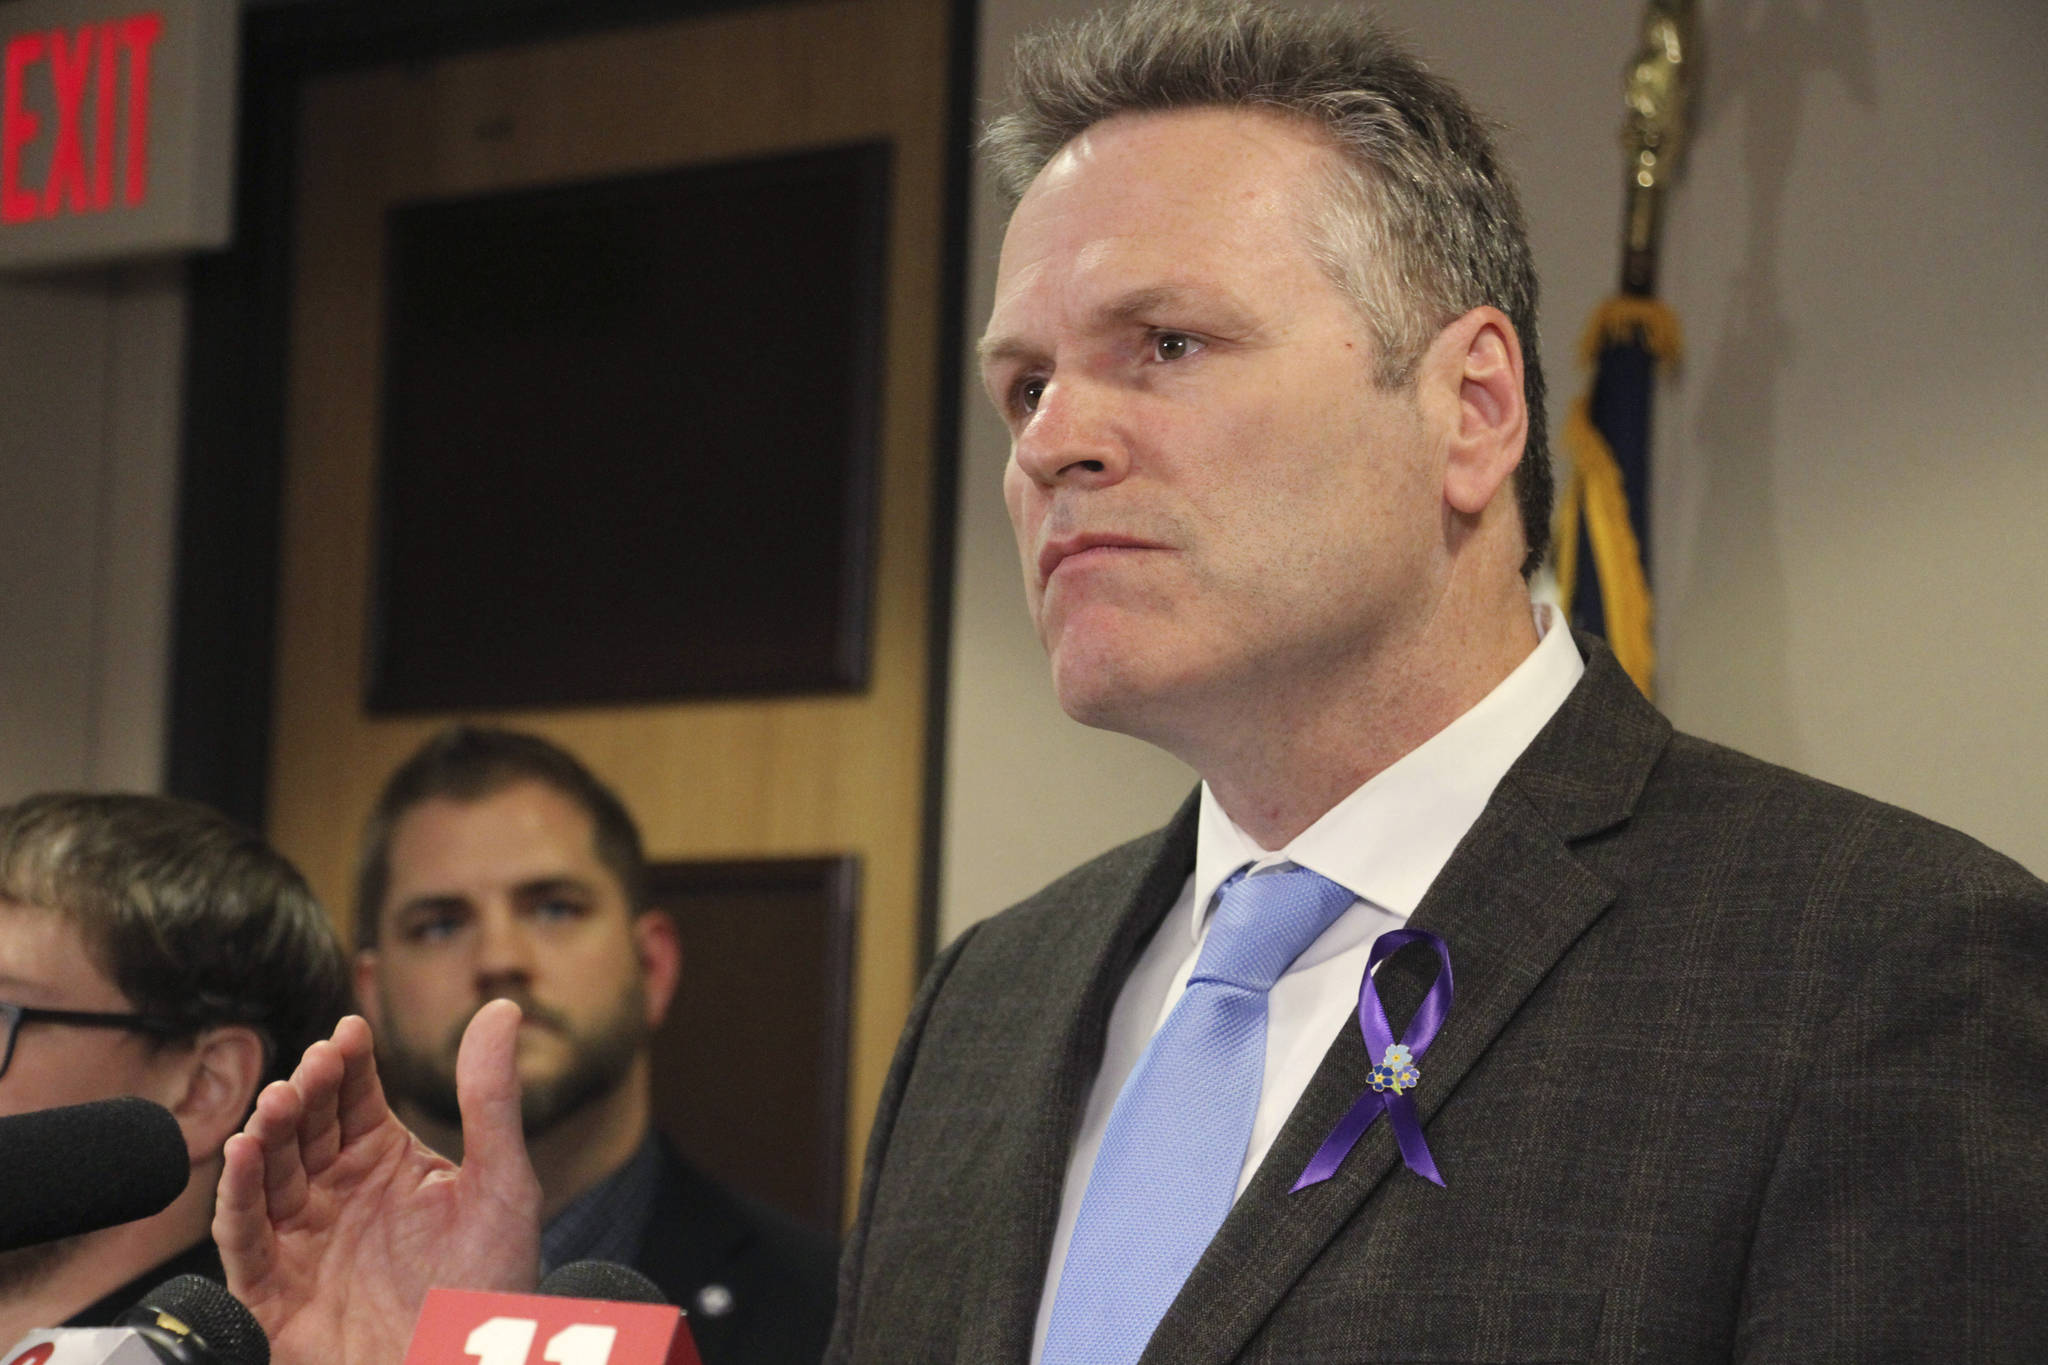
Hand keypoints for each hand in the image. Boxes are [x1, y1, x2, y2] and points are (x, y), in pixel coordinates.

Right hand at [214, 1000, 541, 1364]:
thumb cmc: (487, 1291)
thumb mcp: (501, 1184)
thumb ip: (492, 1098)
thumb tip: (500, 1008)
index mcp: (385, 1161)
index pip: (355, 1096)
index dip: (348, 1062)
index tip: (350, 1030)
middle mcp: (336, 1193)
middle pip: (306, 1126)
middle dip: (306, 1091)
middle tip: (315, 1066)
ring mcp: (300, 1238)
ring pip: (268, 1172)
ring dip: (267, 1133)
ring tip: (279, 1101)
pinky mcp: (269, 1288)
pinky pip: (243, 1234)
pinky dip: (237, 1194)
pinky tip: (241, 1153)